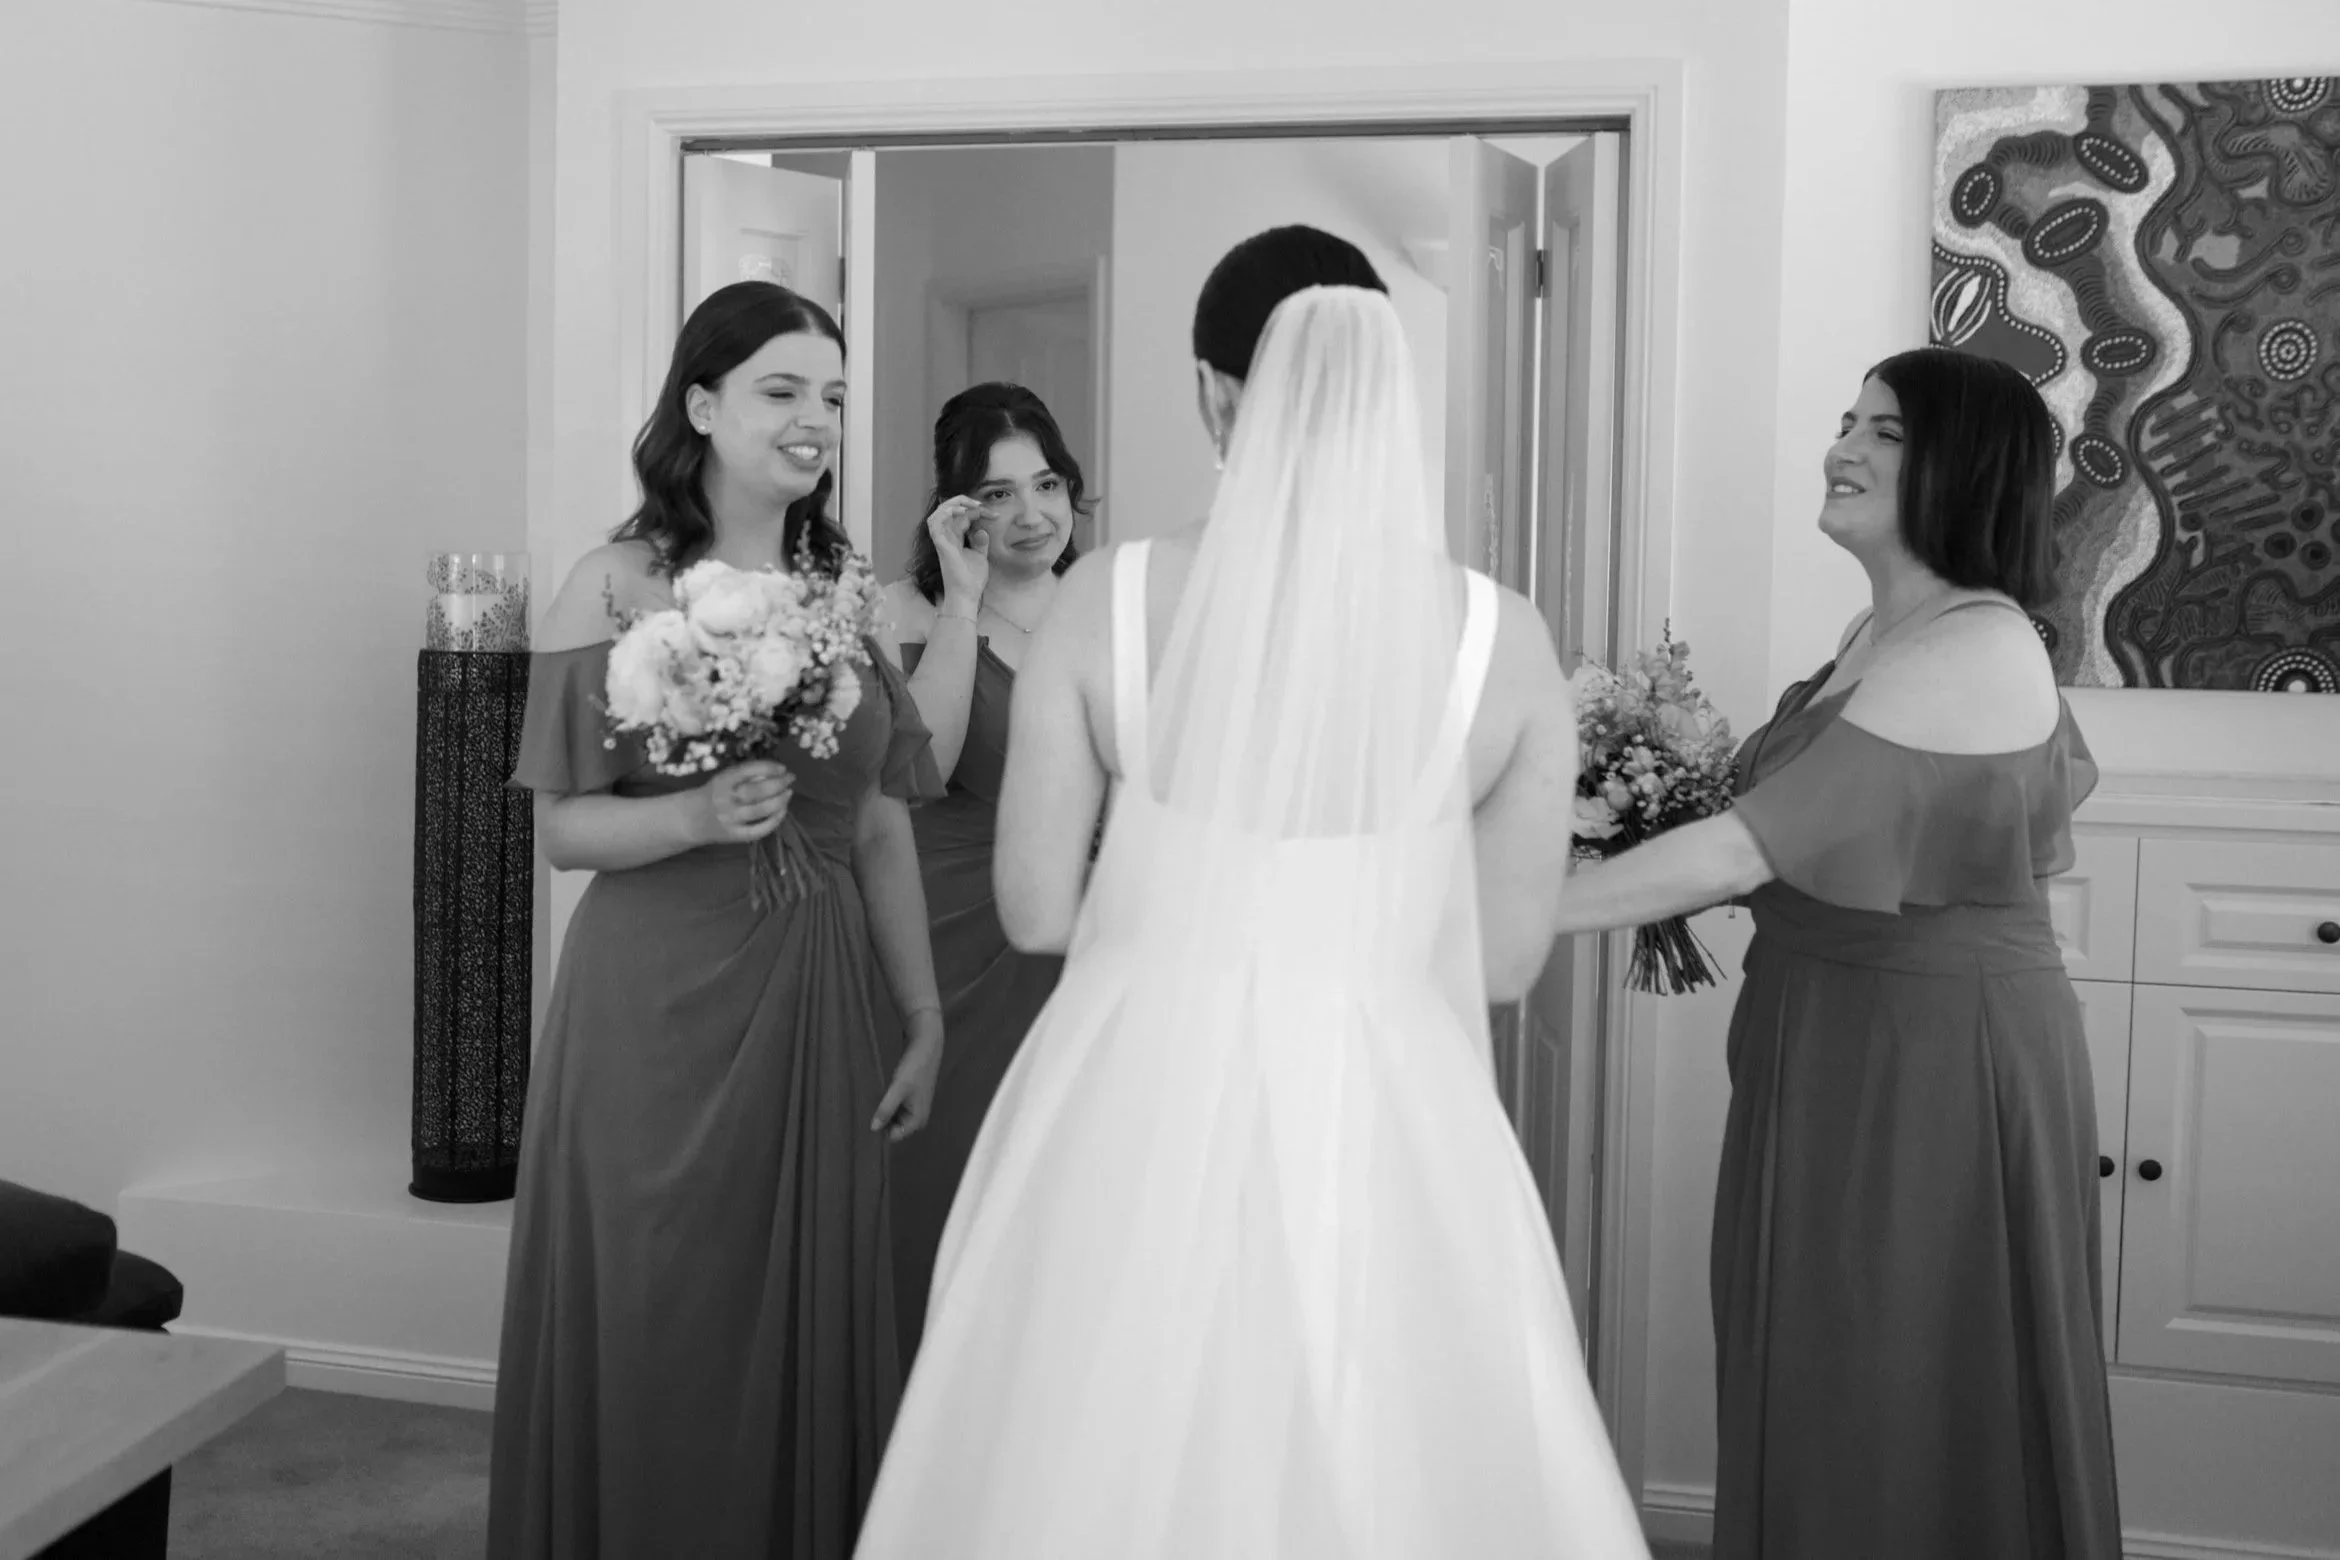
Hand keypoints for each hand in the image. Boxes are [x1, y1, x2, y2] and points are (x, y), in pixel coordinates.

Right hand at [692, 760, 792, 845]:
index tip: (782, 768)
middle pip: (756, 791)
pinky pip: (758, 830)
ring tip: (789, 793)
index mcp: (722, 781)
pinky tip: (782, 811)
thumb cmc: (714, 794)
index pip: (748, 770)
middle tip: (790, 779)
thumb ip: (746, 775)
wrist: (692, 819)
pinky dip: (774, 821)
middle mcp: (725, 799)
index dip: (768, 768)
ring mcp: (730, 819)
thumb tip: (776, 772)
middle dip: (778, 783)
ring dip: (779, 801)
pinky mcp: (734, 835)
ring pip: (760, 810)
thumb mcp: (724, 779)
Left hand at [871, 1024, 942, 1140]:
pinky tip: (881, 1095)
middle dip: (882, 1120)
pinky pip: (895, 1110)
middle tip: (869, 1107)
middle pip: (893, 1129)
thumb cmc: (914, 1068)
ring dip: (883, 1111)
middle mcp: (917, 1119)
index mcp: (917, 1120)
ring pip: (893, 1119)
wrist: (926, 1048)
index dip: (880, 1129)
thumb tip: (873, 1128)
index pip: (893, 1136)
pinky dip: (887, 1104)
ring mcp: (914, 1110)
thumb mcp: (898, 1089)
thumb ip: (886, 1109)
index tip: (866, 1118)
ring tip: (875, 1099)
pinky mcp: (910, 1101)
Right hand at [925, 495, 989, 611]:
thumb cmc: (971, 579)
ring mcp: (942, 540)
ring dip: (953, 504)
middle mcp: (947, 537)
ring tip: (969, 505)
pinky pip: (934, 523)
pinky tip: (960, 511)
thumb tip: (982, 530)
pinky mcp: (940, 545)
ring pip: (938, 513)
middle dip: (965, 502)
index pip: (962, 516)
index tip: (994, 515)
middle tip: (981, 505)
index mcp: (955, 538)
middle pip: (949, 510)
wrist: (967, 594)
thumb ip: (980, 542)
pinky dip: (944, 513)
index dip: (977, 510)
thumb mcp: (980, 556)